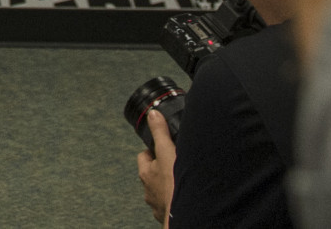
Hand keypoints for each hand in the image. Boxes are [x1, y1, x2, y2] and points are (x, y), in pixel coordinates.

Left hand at [135, 109, 174, 227]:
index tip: (163, 147)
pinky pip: (171, 204)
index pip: (144, 157)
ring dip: (169, 186)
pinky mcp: (169, 215)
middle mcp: (149, 190)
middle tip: (176, 164)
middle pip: (153, 174)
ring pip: (162, 191)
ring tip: (183, 181)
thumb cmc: (175, 185)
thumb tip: (153, 115)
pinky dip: (177, 199)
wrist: (185, 213)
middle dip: (163, 169)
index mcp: (146, 174)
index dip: (153, 151)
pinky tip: (186, 196)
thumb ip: (160, 133)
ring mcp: (158, 204)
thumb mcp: (167, 152)